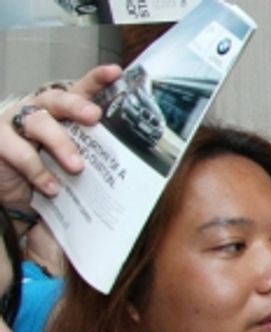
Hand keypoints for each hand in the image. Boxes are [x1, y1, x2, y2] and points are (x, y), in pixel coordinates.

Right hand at [0, 65, 120, 204]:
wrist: (14, 189)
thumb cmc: (49, 170)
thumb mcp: (72, 160)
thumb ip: (91, 154)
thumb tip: (126, 165)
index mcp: (60, 111)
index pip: (80, 91)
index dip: (96, 79)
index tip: (115, 72)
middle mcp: (37, 109)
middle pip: (57, 99)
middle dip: (76, 105)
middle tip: (93, 116)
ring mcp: (15, 122)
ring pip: (39, 123)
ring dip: (60, 143)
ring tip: (77, 167)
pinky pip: (19, 152)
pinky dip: (38, 171)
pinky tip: (53, 188)